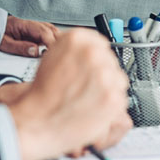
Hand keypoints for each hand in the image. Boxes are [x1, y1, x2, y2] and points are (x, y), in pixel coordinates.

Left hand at [0, 15, 60, 57]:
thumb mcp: (3, 44)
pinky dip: (52, 42)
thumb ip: (19, 47)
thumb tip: (36, 51)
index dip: (51, 41)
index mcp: (23, 23)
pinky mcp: (34, 32)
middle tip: (61, 55)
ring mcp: (33, 27)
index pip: (43, 30)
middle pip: (51, 30)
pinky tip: (53, 51)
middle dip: (58, 41)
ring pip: (51, 31)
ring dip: (57, 41)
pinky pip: (47, 35)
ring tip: (59, 54)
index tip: (55, 52)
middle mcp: (31, 22)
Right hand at [6, 28, 131, 159]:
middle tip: (85, 86)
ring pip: (118, 79)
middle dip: (101, 74)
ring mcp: (106, 76)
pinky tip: (92, 107)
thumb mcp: (54, 55)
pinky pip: (121, 98)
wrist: (38, 120)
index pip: (100, 43)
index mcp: (78, 39)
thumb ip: (78, 49)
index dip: (96, 59)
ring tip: (87, 98)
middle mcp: (93, 54)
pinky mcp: (114, 98)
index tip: (92, 67)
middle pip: (110, 62)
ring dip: (108, 89)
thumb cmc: (43, 93)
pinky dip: (110, 105)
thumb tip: (95, 49)